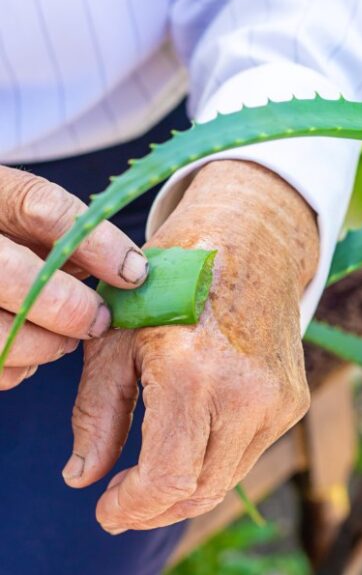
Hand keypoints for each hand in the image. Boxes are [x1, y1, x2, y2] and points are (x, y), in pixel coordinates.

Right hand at [0, 165, 148, 388]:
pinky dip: (19, 367)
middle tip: (101, 321)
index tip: (135, 273)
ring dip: (46, 344)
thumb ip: (71, 237)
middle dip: (68, 307)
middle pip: (12, 275)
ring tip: (66, 339)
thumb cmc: (13, 237)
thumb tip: (131, 273)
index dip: (96, 244)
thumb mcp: (35, 221)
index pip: (41, 207)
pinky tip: (30, 351)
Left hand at [64, 161, 318, 532]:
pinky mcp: (293, 399)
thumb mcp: (116, 337)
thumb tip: (82, 478)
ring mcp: (278, 399)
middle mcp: (247, 393)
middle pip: (200, 490)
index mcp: (193, 372)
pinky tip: (190, 439)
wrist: (248, 242)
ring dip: (185, 487)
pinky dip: (214, 459)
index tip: (106, 510)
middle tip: (123, 502)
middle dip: (155, 508)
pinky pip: (248, 452)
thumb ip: (97, 414)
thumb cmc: (171, 278)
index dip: (132, 509)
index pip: (168, 480)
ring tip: (151, 475)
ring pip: (227, 478)